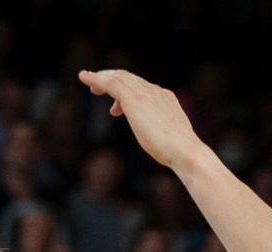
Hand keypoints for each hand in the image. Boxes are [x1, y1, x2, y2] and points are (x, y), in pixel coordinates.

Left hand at [78, 69, 201, 170]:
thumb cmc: (181, 154)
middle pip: (129, 78)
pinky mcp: (134, 100)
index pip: (142, 87)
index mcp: (166, 99)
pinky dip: (98, 79)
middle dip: (112, 80)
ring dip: (101, 78)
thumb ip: (166, 137)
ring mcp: (145, 94)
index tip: (116, 107)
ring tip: (87, 81)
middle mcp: (155, 92)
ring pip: (119, 78)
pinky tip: (86, 79)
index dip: (126, 92)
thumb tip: (167, 148)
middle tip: (96, 88)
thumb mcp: (172, 141)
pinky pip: (112, 83)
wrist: (185, 151)